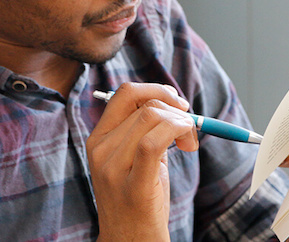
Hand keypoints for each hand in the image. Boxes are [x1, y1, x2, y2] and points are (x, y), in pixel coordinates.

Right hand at [86, 83, 198, 240]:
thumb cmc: (139, 199)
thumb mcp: (133, 157)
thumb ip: (144, 129)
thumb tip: (172, 102)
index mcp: (98, 139)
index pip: (125, 94)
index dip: (156, 90)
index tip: (177, 103)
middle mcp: (101, 149)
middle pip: (143, 104)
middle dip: (175, 108)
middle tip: (190, 129)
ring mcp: (112, 168)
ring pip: (152, 117)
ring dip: (182, 123)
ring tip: (189, 143)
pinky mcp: (133, 185)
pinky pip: (153, 143)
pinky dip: (177, 132)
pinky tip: (186, 146)